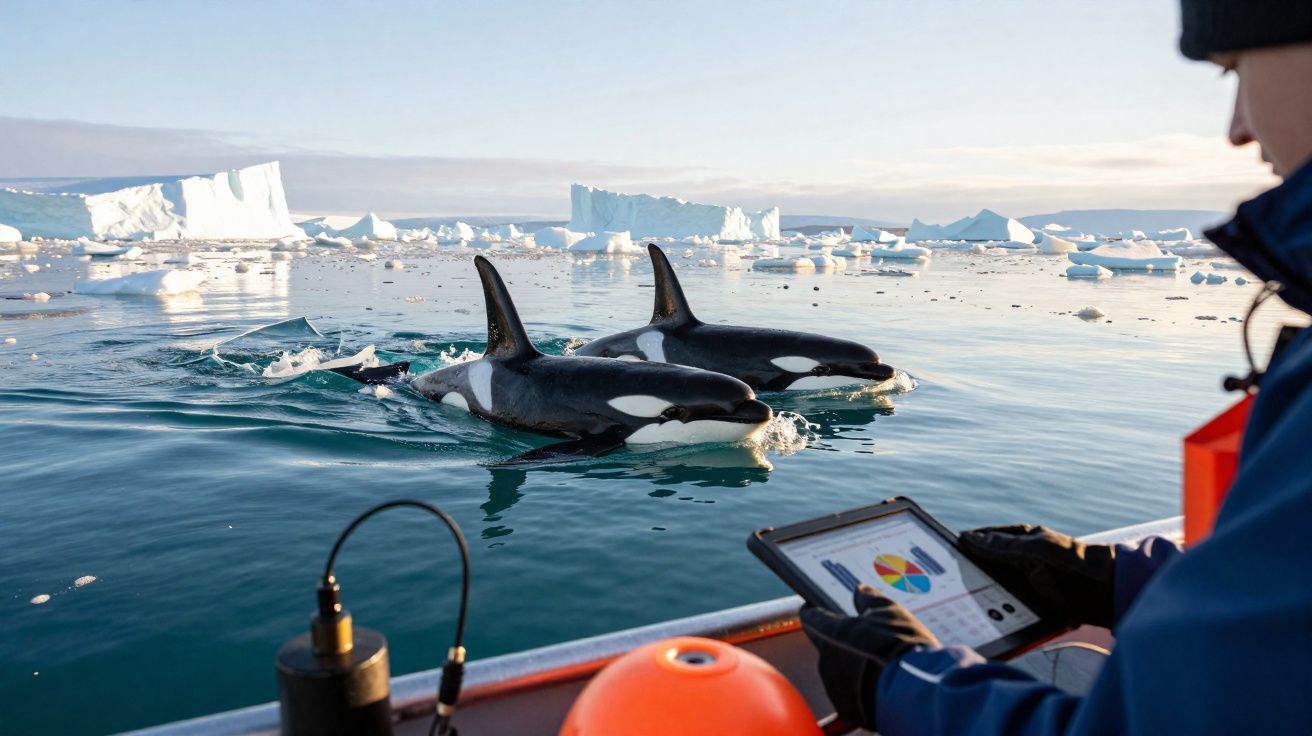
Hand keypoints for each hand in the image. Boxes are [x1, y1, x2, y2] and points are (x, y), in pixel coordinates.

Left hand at [800, 584, 938, 731]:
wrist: (916, 690)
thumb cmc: (901, 647)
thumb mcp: (890, 612)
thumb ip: (870, 599)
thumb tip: (860, 591)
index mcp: (832, 631)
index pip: (812, 617)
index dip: (815, 611)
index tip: (816, 607)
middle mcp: (826, 658)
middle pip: (828, 646)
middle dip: (844, 643)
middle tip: (868, 640)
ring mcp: (834, 685)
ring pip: (838, 670)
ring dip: (853, 666)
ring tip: (880, 664)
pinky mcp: (845, 706)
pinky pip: (848, 693)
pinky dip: (860, 687)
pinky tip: (880, 682)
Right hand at [959, 524, 1115, 627]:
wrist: (1104, 594)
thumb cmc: (1072, 564)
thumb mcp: (1036, 550)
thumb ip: (1003, 546)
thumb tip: (970, 539)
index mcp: (1022, 539)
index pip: (986, 539)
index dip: (968, 544)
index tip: (947, 551)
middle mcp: (1021, 559)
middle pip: (987, 564)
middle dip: (970, 571)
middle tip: (947, 580)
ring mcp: (1024, 581)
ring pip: (993, 586)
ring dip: (981, 594)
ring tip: (959, 600)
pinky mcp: (1029, 603)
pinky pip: (1004, 605)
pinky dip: (993, 609)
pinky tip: (981, 615)